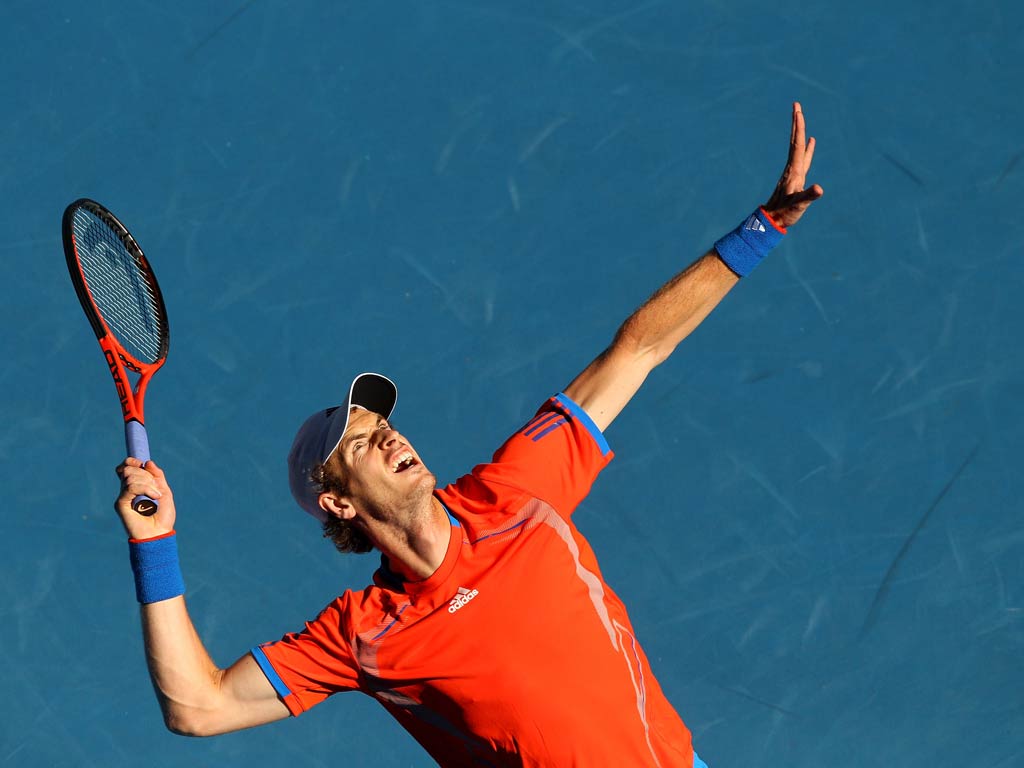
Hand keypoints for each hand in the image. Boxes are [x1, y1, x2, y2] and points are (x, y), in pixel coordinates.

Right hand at [114, 458, 176, 538]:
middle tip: (156, 489)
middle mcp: (126, 491)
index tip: (142, 464)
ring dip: (148, 483)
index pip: (125, 467)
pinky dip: (146, 489)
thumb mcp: (164, 492)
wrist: (159, 534)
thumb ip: (157, 476)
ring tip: (156, 496)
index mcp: (136, 487)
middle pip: (129, 469)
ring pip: (130, 476)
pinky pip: (130, 487)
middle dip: (146, 475)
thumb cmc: (162, 517)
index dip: (131, 462)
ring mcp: (123, 497)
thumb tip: (148, 462)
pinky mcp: (120, 504)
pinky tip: (154, 497)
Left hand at [763, 102, 822, 228]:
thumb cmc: (785, 214)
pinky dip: (808, 148)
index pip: (797, 145)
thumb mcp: (798, 205)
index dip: (799, 128)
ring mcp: (793, 172)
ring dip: (800, 132)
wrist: (771, 221)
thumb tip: (819, 188)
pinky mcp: (796, 178)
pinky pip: (803, 158)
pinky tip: (810, 143)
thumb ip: (808, 196)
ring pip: (798, 148)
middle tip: (796, 106)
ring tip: (802, 118)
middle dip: (796, 123)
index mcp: (794, 171)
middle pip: (795, 141)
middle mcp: (792, 168)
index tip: (798, 111)